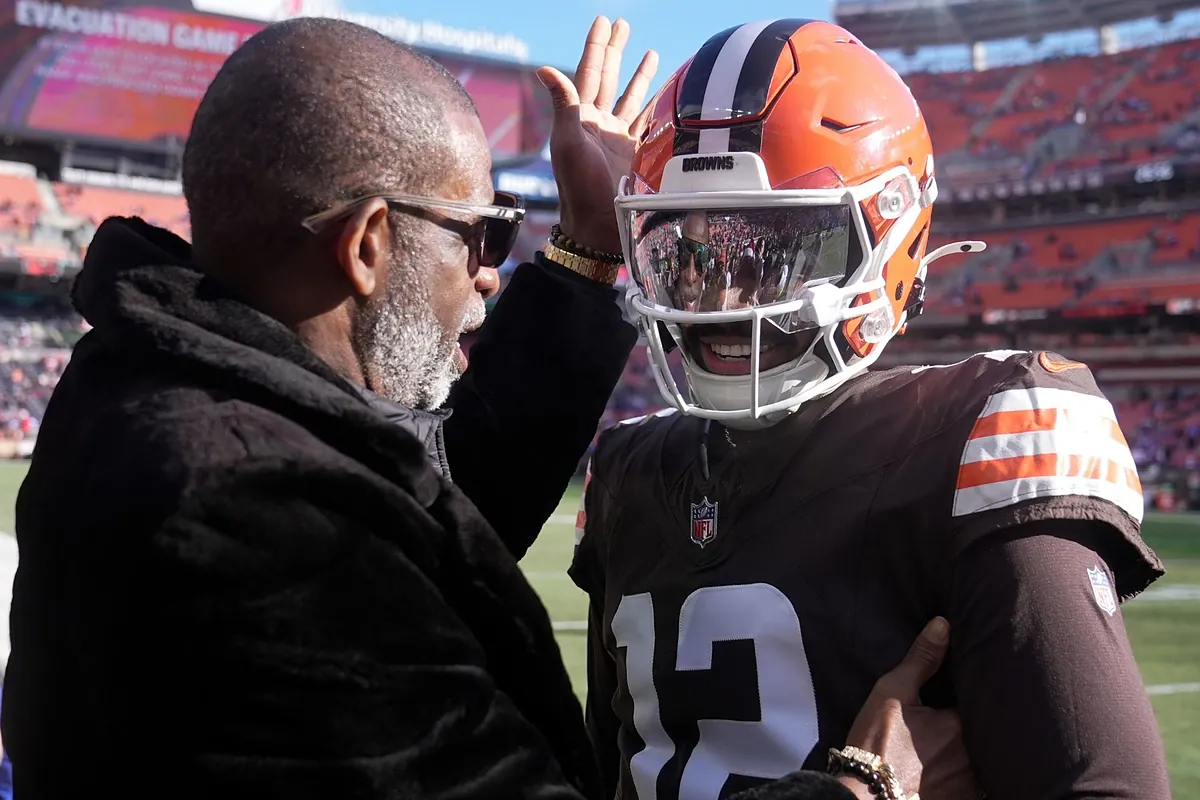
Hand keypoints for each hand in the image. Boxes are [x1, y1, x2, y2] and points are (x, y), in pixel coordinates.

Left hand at [536, 17, 657, 254]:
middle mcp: (599, 124)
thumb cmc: (579, 187)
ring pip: (631, 98)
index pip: (590, 72)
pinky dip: (655, 106)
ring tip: (649, 52)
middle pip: (609, 78)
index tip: (604, 21)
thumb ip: (564, 105)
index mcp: (582, 118)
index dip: (596, 46)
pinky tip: (664, 94)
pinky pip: (647, 123)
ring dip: (639, 75)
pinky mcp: (635, 155)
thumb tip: (544, 69)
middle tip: (622, 24)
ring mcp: (618, 139)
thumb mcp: (568, 144)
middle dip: (616, 50)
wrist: (597, 226)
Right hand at [840, 618, 979, 799]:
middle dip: (985, 725)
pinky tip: (952, 768)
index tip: (975, 688)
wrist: (863, 795)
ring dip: (978, 751)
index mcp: (961, 726)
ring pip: (985, 760)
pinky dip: (970, 775)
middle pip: (989, 734)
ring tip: (960, 744)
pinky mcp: (962, 799)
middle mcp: (974, 757)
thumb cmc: (876, 741)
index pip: (984, 703)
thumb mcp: (893, 692)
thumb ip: (922, 659)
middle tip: (969, 717)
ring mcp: (970, 783)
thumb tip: (944, 625)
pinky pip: (978, 785)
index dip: (980, 695)